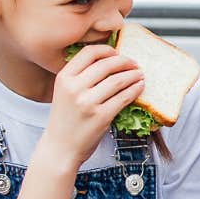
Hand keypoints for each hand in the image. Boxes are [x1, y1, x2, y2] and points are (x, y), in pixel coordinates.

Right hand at [44, 45, 142, 167]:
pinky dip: (135, 90)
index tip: (118, 53)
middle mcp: (74, 87)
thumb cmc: (65, 121)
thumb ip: (80, 78)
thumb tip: (109, 63)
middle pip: (106, 64)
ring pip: (118, 80)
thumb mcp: (64, 93)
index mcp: (64, 78)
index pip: (89, 52)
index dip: (107, 50)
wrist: (60, 148)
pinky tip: (139, 87)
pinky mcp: (101, 116)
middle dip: (125, 61)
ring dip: (133, 75)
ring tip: (140, 75)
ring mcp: (88, 102)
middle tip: (134, 64)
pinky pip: (124, 97)